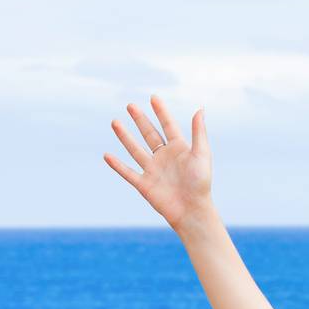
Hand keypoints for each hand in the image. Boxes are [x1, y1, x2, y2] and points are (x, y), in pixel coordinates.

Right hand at [104, 96, 213, 233]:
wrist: (192, 210)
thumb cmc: (201, 183)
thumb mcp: (201, 154)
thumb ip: (198, 132)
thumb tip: (200, 109)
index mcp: (179, 149)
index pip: (168, 126)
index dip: (161, 112)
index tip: (153, 98)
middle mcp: (164, 158)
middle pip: (149, 134)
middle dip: (140, 120)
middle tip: (130, 105)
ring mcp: (153, 170)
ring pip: (135, 149)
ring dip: (125, 136)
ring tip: (115, 122)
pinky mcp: (144, 184)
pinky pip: (128, 172)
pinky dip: (117, 165)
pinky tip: (107, 155)